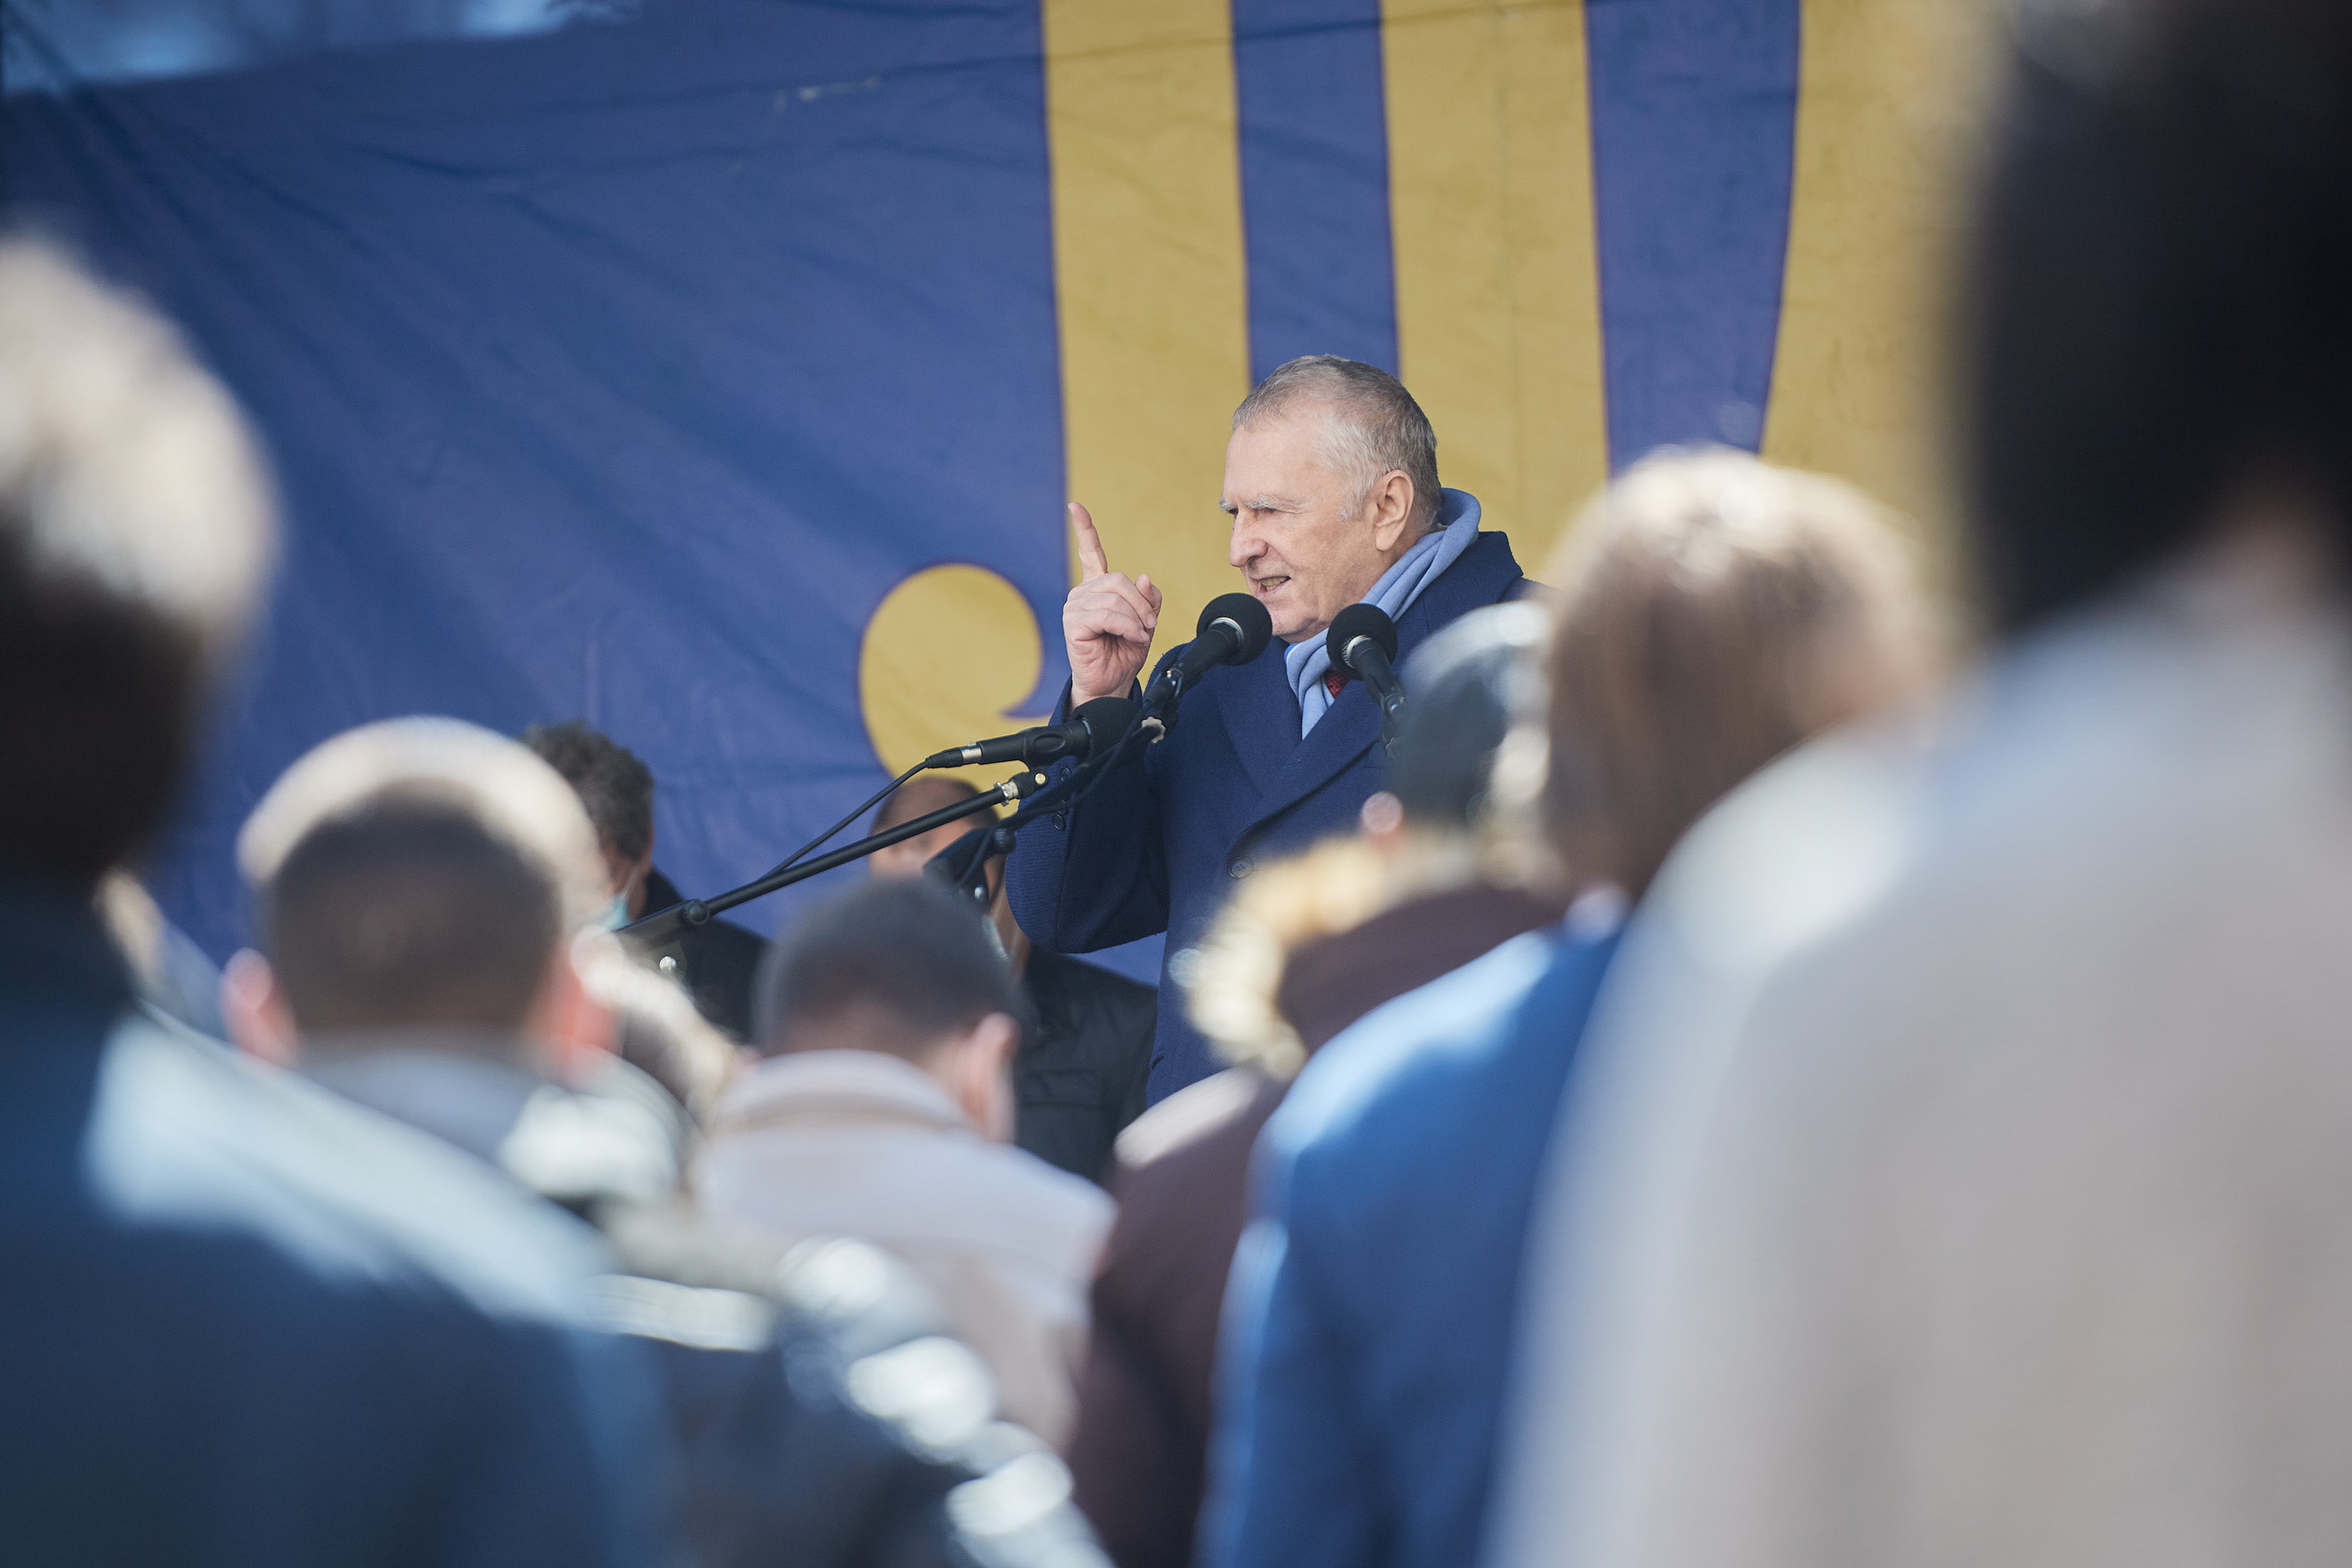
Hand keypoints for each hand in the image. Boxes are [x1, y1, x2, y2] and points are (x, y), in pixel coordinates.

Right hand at [1064, 502, 1161, 707]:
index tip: (1075, 506)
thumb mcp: (1145, 622)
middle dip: (1141, 604)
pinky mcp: (1073, 623)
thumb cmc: (1124, 653)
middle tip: (1149, 626)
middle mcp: (1083, 593)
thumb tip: (1142, 577)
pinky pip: (1107, 615)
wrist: (1112, 683)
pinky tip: (1130, 638)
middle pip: (1118, 580)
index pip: (1090, 552)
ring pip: (1115, 599)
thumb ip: (1147, 599)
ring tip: (1139, 635)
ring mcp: (1075, 607)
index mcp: (1098, 588)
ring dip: (1136, 620)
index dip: (1084, 529)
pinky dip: (1126, 627)